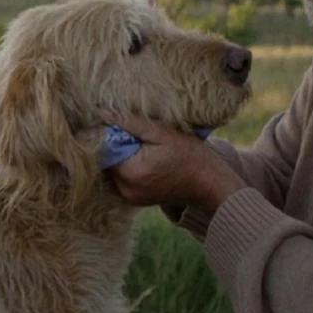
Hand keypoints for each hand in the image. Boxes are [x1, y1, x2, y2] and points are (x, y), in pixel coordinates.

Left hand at [102, 112, 246, 213]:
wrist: (209, 183)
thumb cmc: (190, 155)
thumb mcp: (162, 133)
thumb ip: (131, 123)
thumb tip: (103, 113)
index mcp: (131, 172)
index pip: (104, 148)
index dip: (111, 134)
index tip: (125, 126)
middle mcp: (126, 189)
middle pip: (108, 160)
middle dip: (118, 145)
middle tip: (139, 136)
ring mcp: (130, 197)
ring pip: (115, 169)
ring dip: (124, 156)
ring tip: (145, 147)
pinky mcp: (135, 200)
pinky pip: (123, 178)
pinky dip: (130, 167)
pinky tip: (147, 159)